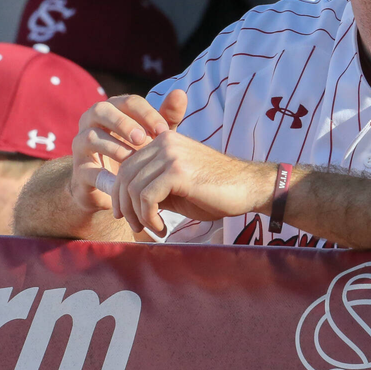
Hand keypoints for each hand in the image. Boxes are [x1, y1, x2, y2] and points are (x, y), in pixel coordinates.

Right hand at [69, 90, 183, 214]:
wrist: (115, 188)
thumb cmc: (138, 153)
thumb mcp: (155, 136)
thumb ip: (167, 116)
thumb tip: (181, 92)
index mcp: (113, 109)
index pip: (129, 101)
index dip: (147, 113)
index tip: (164, 130)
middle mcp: (92, 122)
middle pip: (102, 110)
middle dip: (123, 123)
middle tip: (142, 138)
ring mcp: (81, 145)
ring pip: (90, 137)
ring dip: (113, 147)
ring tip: (132, 159)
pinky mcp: (78, 170)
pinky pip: (87, 170)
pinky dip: (104, 176)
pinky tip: (120, 183)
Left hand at [110, 128, 270, 237]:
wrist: (250, 188)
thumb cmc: (217, 190)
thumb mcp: (178, 185)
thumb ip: (153, 186)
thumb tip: (124, 203)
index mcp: (164, 140)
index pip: (126, 165)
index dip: (120, 193)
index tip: (126, 215)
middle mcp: (165, 141)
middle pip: (124, 176)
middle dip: (125, 207)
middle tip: (136, 226)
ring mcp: (171, 154)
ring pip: (133, 188)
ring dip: (138, 216)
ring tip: (152, 228)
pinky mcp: (177, 171)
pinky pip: (146, 197)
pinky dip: (149, 217)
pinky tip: (161, 227)